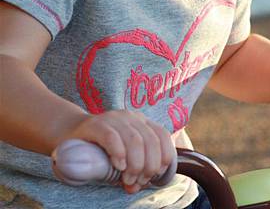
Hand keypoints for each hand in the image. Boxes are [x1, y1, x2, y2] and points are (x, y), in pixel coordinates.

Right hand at [56, 110, 175, 193]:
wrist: (70, 133)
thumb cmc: (99, 149)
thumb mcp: (121, 157)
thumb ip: (132, 169)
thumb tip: (137, 187)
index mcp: (141, 122)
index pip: (162, 136)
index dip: (163, 158)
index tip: (153, 176)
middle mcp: (130, 117)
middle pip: (151, 141)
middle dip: (148, 166)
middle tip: (136, 182)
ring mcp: (114, 118)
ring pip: (135, 140)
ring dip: (135, 164)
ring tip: (127, 178)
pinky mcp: (96, 124)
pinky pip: (112, 137)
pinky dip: (119, 153)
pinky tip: (118, 165)